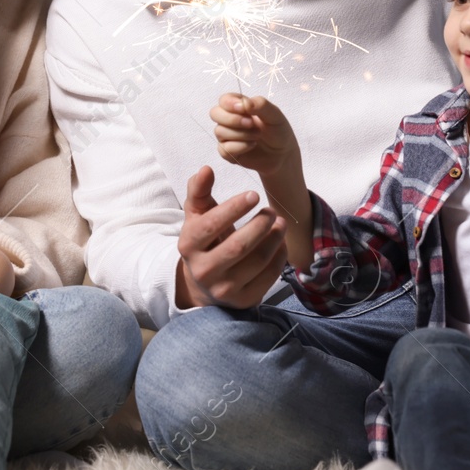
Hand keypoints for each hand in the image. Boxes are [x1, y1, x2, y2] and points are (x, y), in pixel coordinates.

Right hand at [175, 166, 286, 309]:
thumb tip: (206, 169)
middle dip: (260, 226)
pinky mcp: (243, 300)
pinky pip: (268, 277)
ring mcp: (224, 289)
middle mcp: (203, 270)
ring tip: (281, 224)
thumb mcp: (197, 215)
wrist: (204, 283)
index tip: (254, 194)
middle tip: (272, 211)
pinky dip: (279, 257)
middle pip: (237, 247)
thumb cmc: (205, 241)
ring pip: (257, 262)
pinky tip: (281, 243)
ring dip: (275, 239)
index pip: (211, 225)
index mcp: (188, 246)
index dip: (234, 208)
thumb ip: (199, 190)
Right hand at [210, 93, 297, 176]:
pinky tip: (252, 145)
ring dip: (241, 134)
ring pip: (219, 131)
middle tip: (251, 123)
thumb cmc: (278, 131)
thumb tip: (245, 103)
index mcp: (239, 107)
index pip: (224, 100)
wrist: (283, 154)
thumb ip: (261, 105)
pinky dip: (240, 147)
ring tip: (257, 135)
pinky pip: (224, 149)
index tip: (243, 109)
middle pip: (215, 113)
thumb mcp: (275, 115)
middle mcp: (229, 120)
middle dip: (232, 119)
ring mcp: (227, 136)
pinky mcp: (227, 152)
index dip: (229, 103)